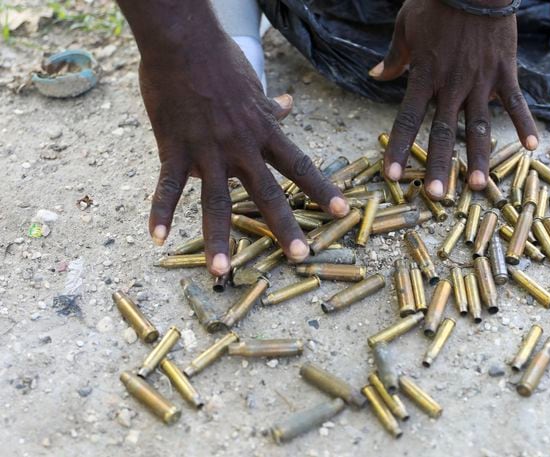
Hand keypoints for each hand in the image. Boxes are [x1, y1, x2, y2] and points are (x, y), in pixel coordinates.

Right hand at [140, 34, 348, 274]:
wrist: (183, 43)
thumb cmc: (219, 61)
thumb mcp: (253, 85)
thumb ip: (270, 106)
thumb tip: (289, 105)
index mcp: (263, 133)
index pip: (300, 166)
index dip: (323, 190)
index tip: (343, 212)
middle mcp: (241, 147)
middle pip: (268, 193)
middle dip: (285, 226)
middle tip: (300, 256)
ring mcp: (208, 151)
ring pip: (216, 201)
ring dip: (217, 237)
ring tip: (221, 271)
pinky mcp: (174, 149)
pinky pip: (169, 186)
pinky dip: (161, 211)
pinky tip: (158, 238)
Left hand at [370, 0, 537, 196]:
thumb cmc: (436, 1)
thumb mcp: (407, 25)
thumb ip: (394, 56)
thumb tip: (374, 75)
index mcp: (425, 75)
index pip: (408, 119)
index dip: (400, 148)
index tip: (393, 176)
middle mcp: (452, 85)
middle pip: (444, 133)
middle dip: (440, 167)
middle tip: (437, 197)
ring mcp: (481, 80)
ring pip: (480, 127)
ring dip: (480, 158)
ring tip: (480, 188)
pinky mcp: (505, 71)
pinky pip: (516, 102)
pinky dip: (524, 123)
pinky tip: (532, 147)